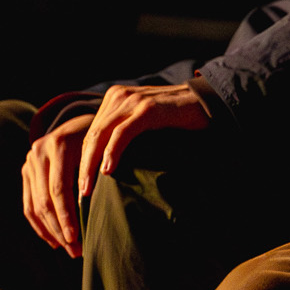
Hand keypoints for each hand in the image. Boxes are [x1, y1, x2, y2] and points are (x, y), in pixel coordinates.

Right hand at [20, 112, 92, 255]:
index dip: (67, 216)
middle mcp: (38, 152)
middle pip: (45, 201)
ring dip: (50, 232)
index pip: (59, 189)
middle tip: (76, 250)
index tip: (78, 237)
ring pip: (34, 206)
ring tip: (68, 248)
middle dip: (60, 229)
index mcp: (58, 144)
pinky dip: (40, 225)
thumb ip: (99, 170)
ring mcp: (29, 162)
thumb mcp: (103, 147)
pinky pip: (28, 205)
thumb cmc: (102, 136)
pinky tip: (53, 240)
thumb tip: (105, 207)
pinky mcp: (25, 172)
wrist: (83, 120)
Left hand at [75, 83, 210, 207]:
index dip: (81, 161)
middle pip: (91, 135)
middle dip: (82, 167)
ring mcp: (133, 100)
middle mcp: (119, 96)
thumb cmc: (177, 120)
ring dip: (90, 165)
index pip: (90, 133)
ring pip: (101, 135)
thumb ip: (125, 136)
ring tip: (87, 189)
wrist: (209, 103)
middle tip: (79, 194)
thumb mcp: (144, 125)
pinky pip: (122, 133)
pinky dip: (112, 153)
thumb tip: (104, 169)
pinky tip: (107, 171)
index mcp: (115, 99)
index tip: (79, 187)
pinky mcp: (148, 108)